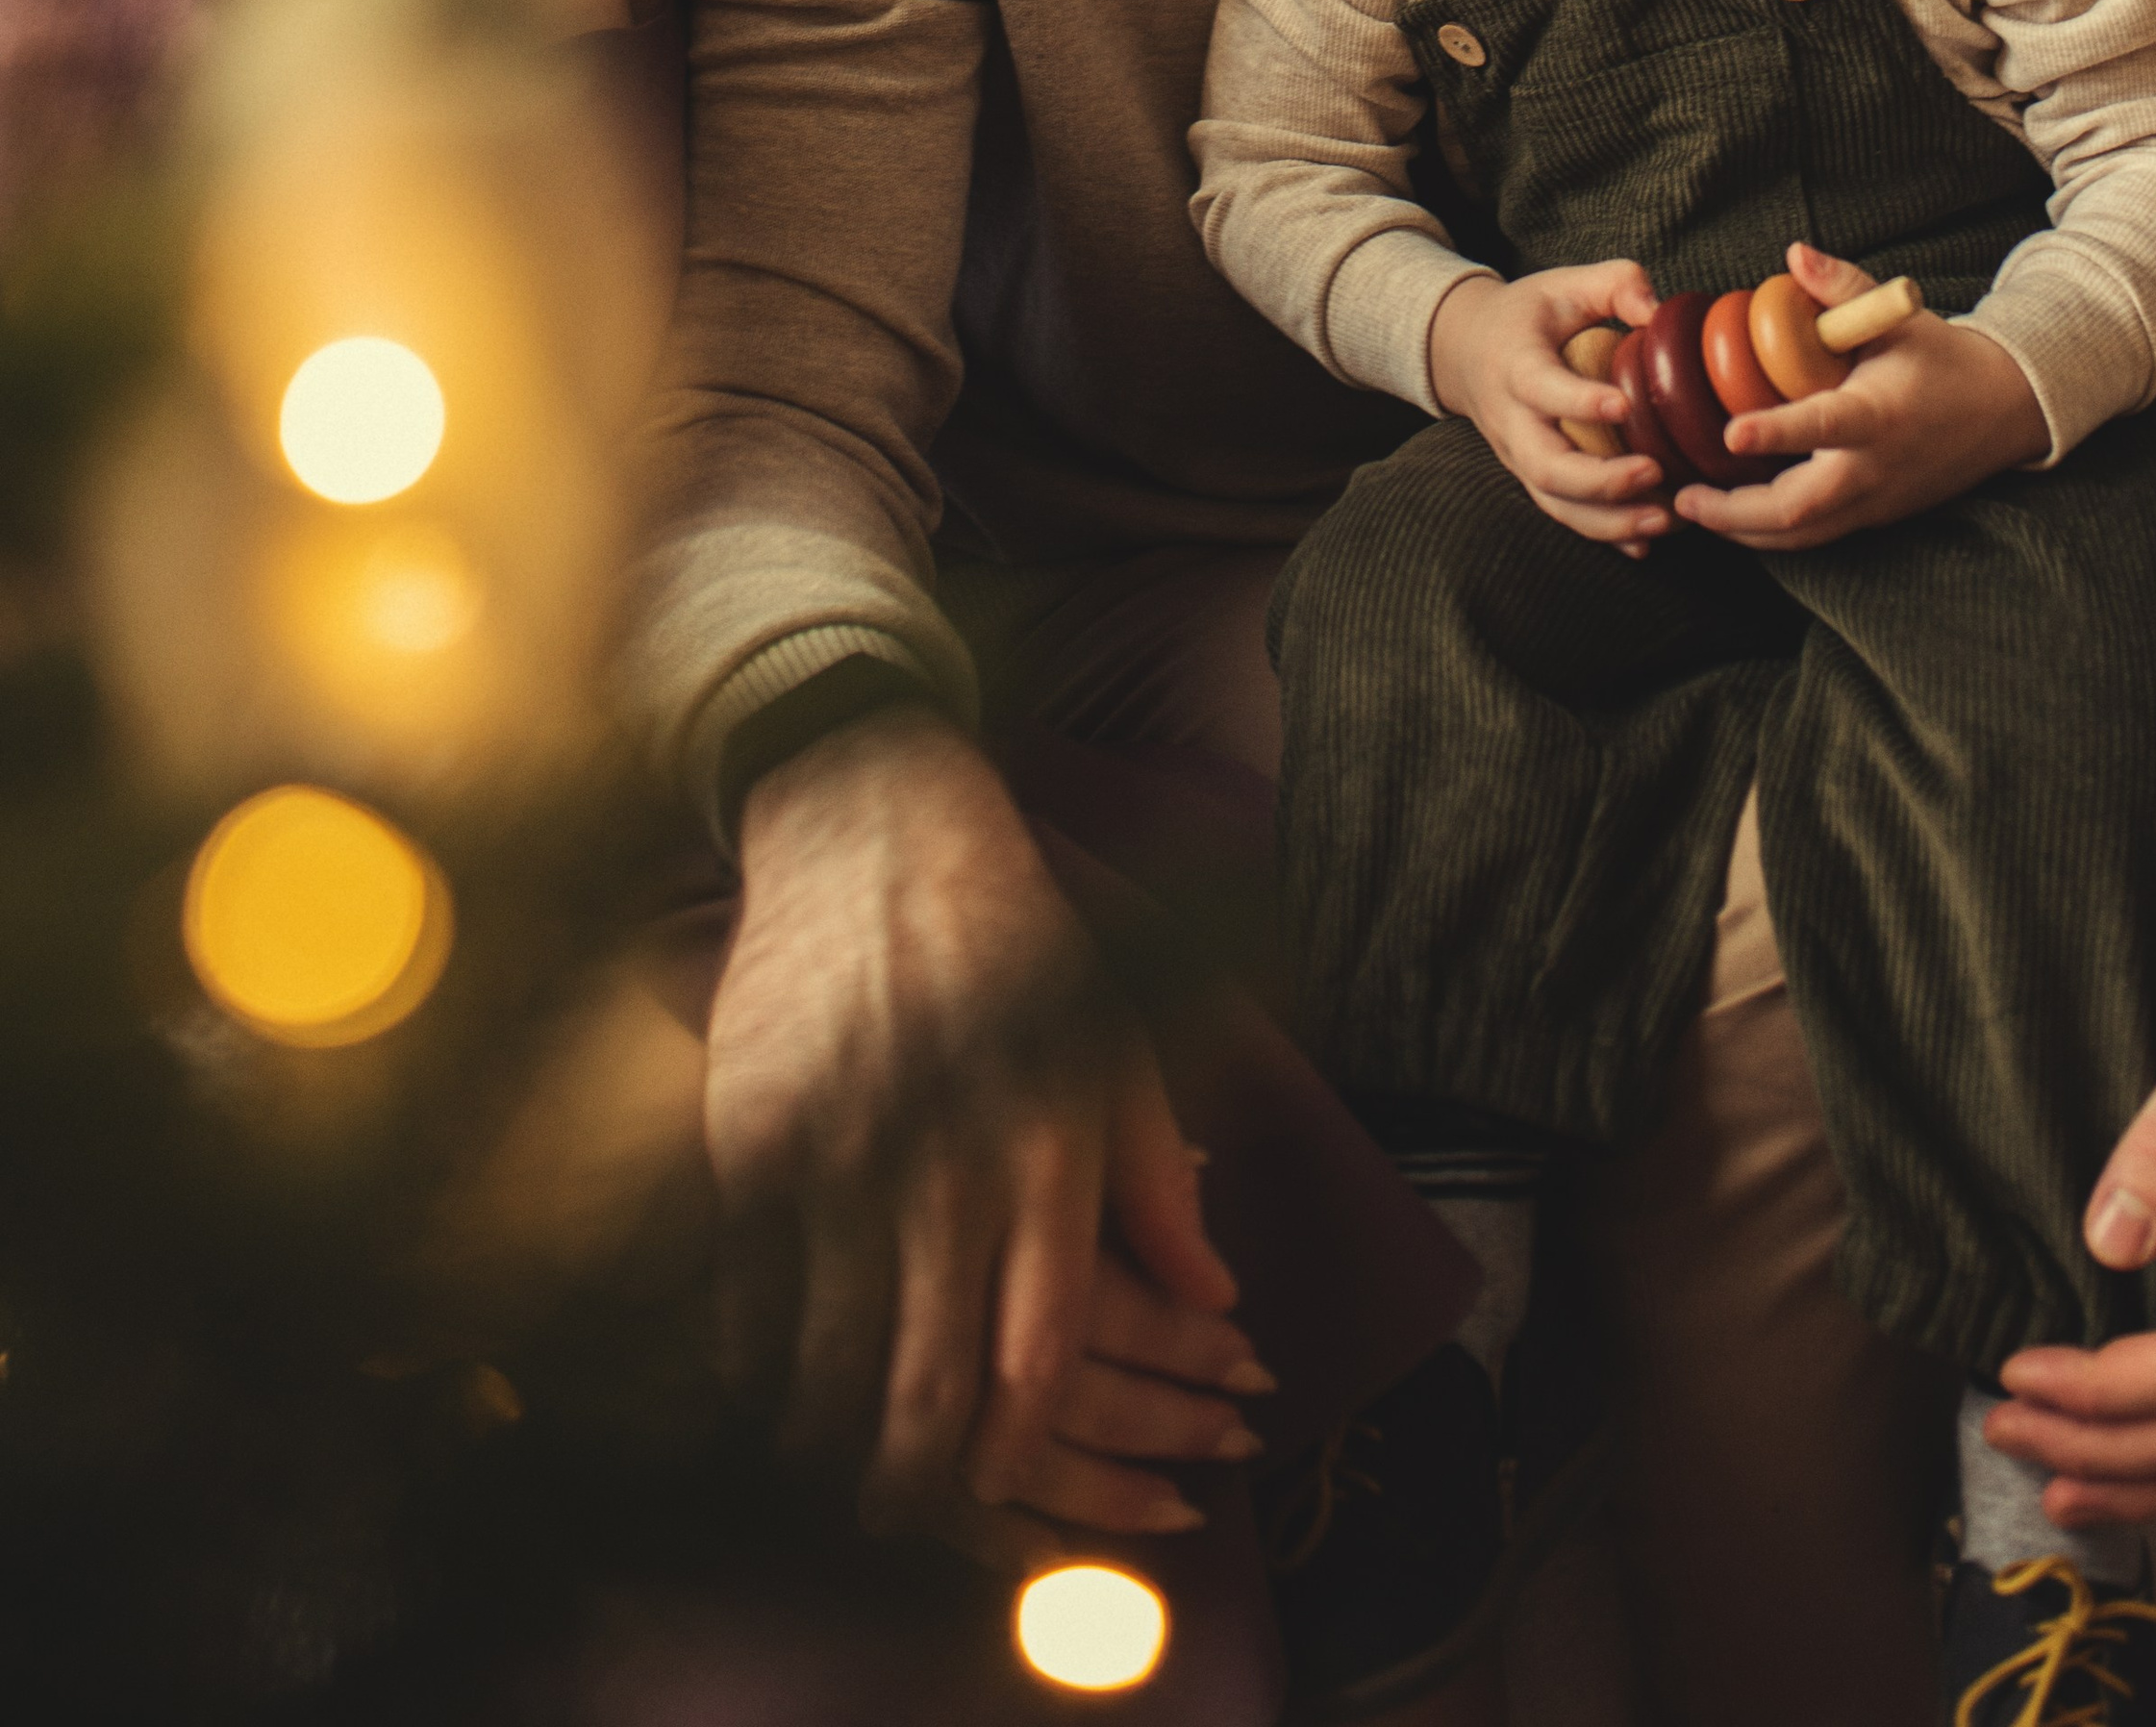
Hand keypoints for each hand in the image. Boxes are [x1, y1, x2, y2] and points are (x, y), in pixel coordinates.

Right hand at [705, 705, 1247, 1534]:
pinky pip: (744, 1291)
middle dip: (915, 1486)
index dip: (1018, 1460)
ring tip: (829, 1472)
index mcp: (1047, 1150)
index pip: (1037, 1359)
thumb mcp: (1117, 1040)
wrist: (875, 827)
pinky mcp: (750, 1132)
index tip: (1001, 1499)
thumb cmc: (1016, 940)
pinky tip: (764, 1383)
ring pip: (825, 1359)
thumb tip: (1218, 1305)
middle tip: (902, 1519)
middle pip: (925, 1387)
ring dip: (826, 1439)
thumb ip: (1160, 1182)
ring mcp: (837, 1152)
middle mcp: (944, 1165)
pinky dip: (753, 1359)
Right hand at [1428, 261, 1671, 552]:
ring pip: (1555, 502)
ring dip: (1607, 520)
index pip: (1541, 388)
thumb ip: (1614, 284)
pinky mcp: (1534, 478)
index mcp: (1516, 366)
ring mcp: (1520, 457)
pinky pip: (1564, 514)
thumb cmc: (1528, 316)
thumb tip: (1659, 312)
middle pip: (1545, 465)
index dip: (1579, 400)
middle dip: (1599, 480)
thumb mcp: (1563, 284)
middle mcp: (1513, 421)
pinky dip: (1604, 534)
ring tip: (1662, 519)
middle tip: (1653, 473)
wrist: (1468, 352)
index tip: (1625, 404)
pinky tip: (1645, 540)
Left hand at [1677, 243, 2048, 549]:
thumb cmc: (1941, 357)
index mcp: (1878, 414)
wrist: (2004, 410)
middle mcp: (1874, 468)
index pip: (1822, 427)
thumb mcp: (1898, 315)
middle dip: (1736, 513)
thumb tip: (1793, 254)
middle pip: (1799, 509)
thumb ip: (1842, 286)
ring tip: (1690, 508)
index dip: (1776, 433)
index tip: (1730, 432)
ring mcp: (1874, 501)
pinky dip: (1770, 534)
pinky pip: (1815, 535)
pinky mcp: (1873, 516)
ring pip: (1803, 536)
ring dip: (1743, 531)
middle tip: (1683, 496)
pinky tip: (1730, 519)